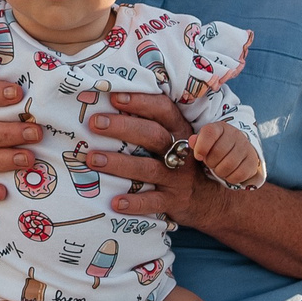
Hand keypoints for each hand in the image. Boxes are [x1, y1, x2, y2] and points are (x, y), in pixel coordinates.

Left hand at [82, 91, 203, 222]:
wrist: (208, 198)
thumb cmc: (179, 160)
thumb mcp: (174, 138)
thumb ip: (151, 122)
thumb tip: (110, 103)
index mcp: (179, 130)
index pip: (162, 110)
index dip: (140, 102)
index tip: (114, 97)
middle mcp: (180, 151)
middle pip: (153, 136)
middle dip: (122, 127)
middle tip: (95, 123)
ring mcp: (177, 178)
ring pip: (148, 169)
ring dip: (119, 163)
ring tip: (93, 159)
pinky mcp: (173, 201)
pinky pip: (152, 202)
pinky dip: (133, 203)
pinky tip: (114, 202)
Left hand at [192, 122, 262, 186]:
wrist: (239, 149)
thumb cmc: (217, 146)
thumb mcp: (206, 141)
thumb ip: (197, 142)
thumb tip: (192, 141)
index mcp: (220, 127)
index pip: (209, 133)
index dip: (201, 147)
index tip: (199, 156)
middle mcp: (235, 135)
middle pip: (217, 152)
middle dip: (210, 162)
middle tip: (212, 162)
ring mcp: (246, 147)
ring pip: (228, 165)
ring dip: (220, 171)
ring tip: (220, 168)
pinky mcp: (252, 161)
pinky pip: (239, 175)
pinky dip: (230, 178)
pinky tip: (229, 173)